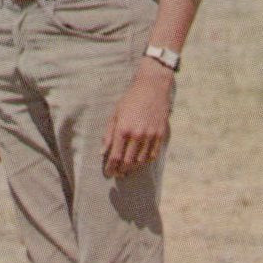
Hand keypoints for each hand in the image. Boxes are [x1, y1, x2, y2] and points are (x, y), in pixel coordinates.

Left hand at [101, 61, 172, 177]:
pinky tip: (139, 162)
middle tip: (117, 174)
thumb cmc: (131, 99)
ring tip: (127, 170)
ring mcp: (150, 136)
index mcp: (123, 129)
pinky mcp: (160, 135)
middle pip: (128, 162)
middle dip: (121, 171)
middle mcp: (137, 135)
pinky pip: (153, 155)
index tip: (108, 172)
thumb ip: (108, 134)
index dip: (110, 168)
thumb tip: (102, 152)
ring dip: (133, 168)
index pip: (115, 156)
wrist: (152, 88)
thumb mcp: (115, 114)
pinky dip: (145, 161)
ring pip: (141, 161)